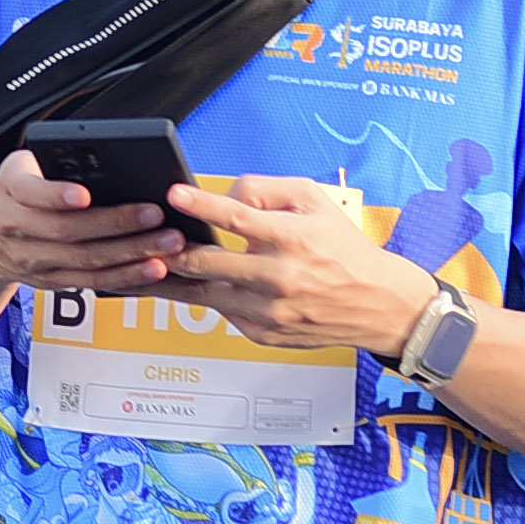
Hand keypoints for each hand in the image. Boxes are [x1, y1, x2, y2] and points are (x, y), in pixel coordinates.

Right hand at [0, 148, 183, 298]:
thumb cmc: (14, 193)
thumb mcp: (20, 169)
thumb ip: (53, 163)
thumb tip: (109, 156)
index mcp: (10, 190)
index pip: (30, 193)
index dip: (57, 195)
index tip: (84, 193)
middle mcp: (17, 229)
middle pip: (68, 230)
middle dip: (116, 223)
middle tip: (155, 213)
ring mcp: (33, 260)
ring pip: (85, 259)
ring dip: (130, 253)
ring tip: (168, 242)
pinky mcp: (50, 281)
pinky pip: (92, 281)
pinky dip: (125, 277)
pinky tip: (153, 268)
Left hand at [151, 173, 429, 352]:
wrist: (378, 303)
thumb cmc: (342, 247)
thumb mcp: (314, 202)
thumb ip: (265, 190)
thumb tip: (223, 196)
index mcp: (292, 239)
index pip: (237, 218)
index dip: (201, 205)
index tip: (174, 195)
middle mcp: (278, 277)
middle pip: (206, 264)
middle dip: (170, 251)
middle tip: (146, 239)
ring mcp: (269, 310)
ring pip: (203, 294)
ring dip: (172, 280)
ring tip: (146, 266)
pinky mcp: (263, 333)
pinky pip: (223, 312)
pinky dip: (206, 298)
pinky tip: (189, 286)